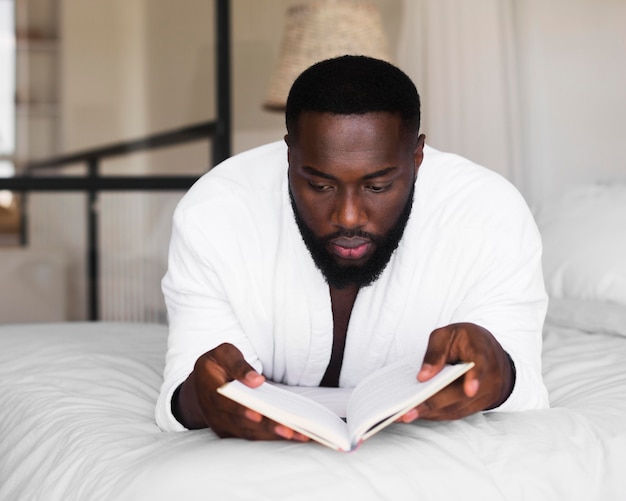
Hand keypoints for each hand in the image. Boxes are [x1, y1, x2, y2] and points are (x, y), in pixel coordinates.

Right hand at [174, 343, 308, 441]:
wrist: (200, 384)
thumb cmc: (216, 364)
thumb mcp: (222, 353)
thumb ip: (237, 364)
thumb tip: (257, 380)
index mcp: (210, 390)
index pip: (226, 404)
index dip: (241, 411)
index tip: (258, 415)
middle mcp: (215, 413)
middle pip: (242, 423)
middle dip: (266, 427)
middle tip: (289, 430)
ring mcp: (222, 425)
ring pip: (249, 433)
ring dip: (273, 435)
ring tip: (298, 435)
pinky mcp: (232, 431)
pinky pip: (252, 435)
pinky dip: (271, 436)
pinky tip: (292, 435)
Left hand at [399, 323, 513, 421]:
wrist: (489, 352)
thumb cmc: (465, 340)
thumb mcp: (449, 333)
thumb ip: (435, 352)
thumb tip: (422, 376)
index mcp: (480, 352)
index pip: (480, 366)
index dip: (475, 378)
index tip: (469, 391)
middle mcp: (487, 377)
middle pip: (460, 394)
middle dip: (434, 403)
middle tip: (407, 411)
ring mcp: (483, 395)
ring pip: (456, 407)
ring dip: (430, 413)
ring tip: (404, 415)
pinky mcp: (475, 406)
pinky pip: (454, 412)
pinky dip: (435, 414)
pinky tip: (416, 413)